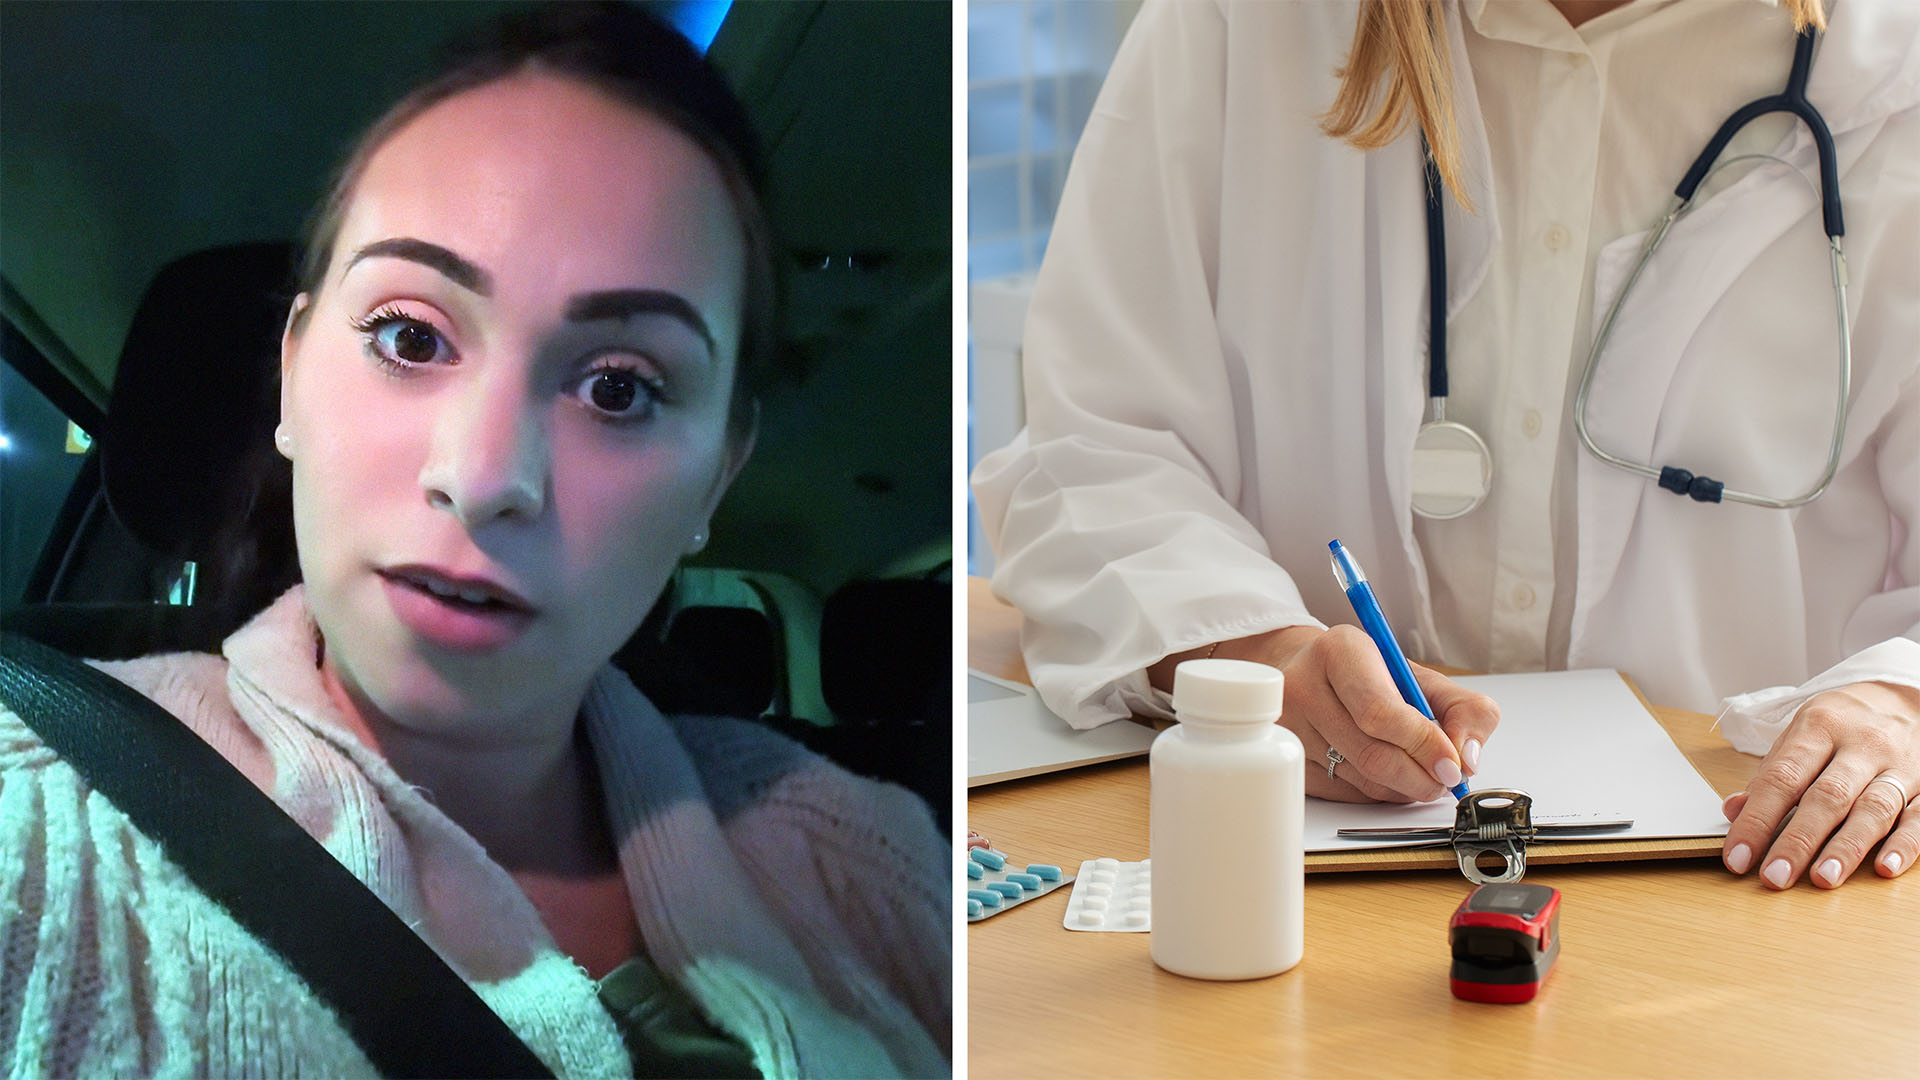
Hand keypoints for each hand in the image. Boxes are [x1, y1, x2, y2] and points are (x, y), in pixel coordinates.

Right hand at [1149, 625, 1498, 802]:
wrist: (1308, 673)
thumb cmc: (1370, 676)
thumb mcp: (1421, 676)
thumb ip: (1464, 709)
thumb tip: (1468, 758)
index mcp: (1339, 652)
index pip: (1380, 711)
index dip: (1423, 744)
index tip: (1453, 763)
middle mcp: (1303, 687)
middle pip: (1372, 755)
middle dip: (1422, 776)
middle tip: (1445, 779)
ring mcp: (1289, 728)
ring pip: (1362, 781)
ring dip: (1403, 788)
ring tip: (1418, 771)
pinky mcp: (1288, 760)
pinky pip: (1346, 795)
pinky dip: (1378, 793)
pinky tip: (1385, 773)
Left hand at [1721, 680, 1919, 888]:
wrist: (1900, 698)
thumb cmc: (1839, 724)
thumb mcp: (1799, 734)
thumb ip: (1770, 774)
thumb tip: (1734, 811)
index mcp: (1819, 728)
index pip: (1782, 778)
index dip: (1757, 820)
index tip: (1738, 856)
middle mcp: (1862, 745)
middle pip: (1827, 796)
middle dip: (1798, 841)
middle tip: (1774, 877)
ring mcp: (1898, 767)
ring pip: (1873, 809)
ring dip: (1846, 848)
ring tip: (1822, 879)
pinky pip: (1918, 818)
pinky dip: (1903, 845)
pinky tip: (1885, 867)